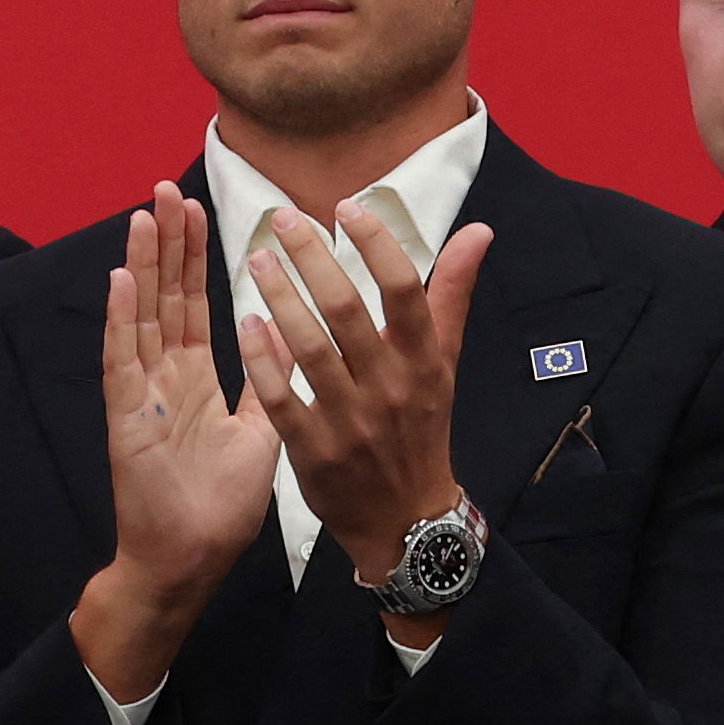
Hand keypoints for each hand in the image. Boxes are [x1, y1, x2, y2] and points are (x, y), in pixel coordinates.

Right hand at [70, 185, 280, 701]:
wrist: (191, 557)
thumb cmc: (218, 505)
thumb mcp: (258, 434)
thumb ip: (267, 388)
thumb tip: (289, 347)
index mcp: (193, 379)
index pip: (193, 304)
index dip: (196, 258)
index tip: (201, 211)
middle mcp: (162, 377)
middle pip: (164, 297)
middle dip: (168, 244)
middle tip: (167, 190)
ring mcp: (141, 393)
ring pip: (140, 315)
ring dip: (142, 265)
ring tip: (145, 215)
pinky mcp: (128, 417)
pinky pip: (123, 360)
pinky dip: (121, 319)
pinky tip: (122, 279)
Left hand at [239, 202, 490, 610]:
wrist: (406, 518)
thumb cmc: (420, 428)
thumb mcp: (444, 366)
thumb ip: (450, 296)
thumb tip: (478, 231)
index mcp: (424, 362)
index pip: (405, 290)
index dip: (376, 244)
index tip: (345, 206)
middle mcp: (391, 387)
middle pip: (348, 310)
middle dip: (313, 259)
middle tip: (280, 219)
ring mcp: (351, 421)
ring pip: (310, 349)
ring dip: (280, 299)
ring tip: (256, 260)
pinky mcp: (314, 451)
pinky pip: (282, 398)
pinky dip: (262, 360)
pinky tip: (245, 323)